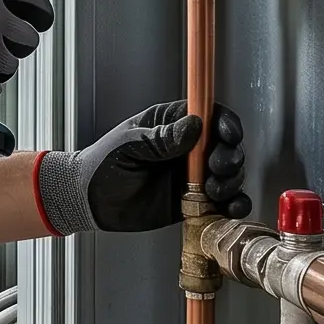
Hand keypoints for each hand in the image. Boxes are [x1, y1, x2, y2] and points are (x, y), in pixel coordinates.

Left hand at [33, 102, 246, 234]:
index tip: (228, 135)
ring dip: (231, 182)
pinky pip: (223, 202)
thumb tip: (194, 126)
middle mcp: (187, 148)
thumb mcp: (129, 145)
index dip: (225, 123)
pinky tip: (230, 208)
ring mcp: (192, 175)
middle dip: (229, 157)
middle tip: (214, 169)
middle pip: (226, 145)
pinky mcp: (194, 201)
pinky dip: (234, 204)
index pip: (210, 115)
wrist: (89, 201)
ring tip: (213, 191)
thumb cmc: (102, 165)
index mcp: (172, 124)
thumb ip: (161, 138)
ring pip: (229, 174)